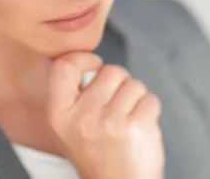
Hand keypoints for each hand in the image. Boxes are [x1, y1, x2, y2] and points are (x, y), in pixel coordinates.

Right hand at [47, 52, 164, 178]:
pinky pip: (150, 99)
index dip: (84, 59)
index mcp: (58, 115)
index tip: (94, 65)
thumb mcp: (67, 127)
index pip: (64, 66)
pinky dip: (149, 110)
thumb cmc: (96, 154)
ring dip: (136, 98)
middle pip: (110, 71)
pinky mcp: (135, 128)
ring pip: (134, 84)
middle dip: (119, 83)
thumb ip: (69, 94)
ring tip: (127, 121)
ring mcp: (109, 123)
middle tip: (115, 107)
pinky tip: (139, 128)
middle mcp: (81, 118)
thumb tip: (78, 56)